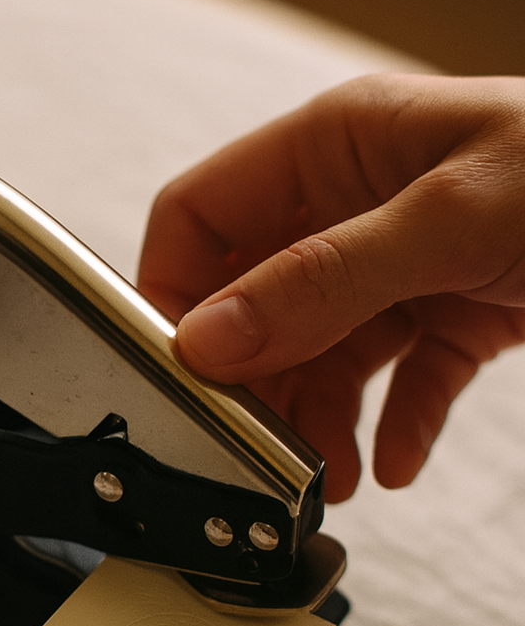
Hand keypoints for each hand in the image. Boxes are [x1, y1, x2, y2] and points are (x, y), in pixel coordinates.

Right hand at [138, 74, 524, 499]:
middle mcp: (354, 208)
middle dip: (250, 377)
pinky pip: (394, 379)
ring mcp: (400, 264)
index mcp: (333, 150)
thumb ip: (323, 279)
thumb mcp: (452, 219)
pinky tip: (389, 463)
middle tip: (251, 440)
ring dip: (314, 419)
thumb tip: (210, 337)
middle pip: (253, 300)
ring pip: (318, 352)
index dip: (172, 292)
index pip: (200, 218)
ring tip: (321, 475)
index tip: (175, 371)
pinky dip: (388, 425)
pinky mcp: (450, 314)